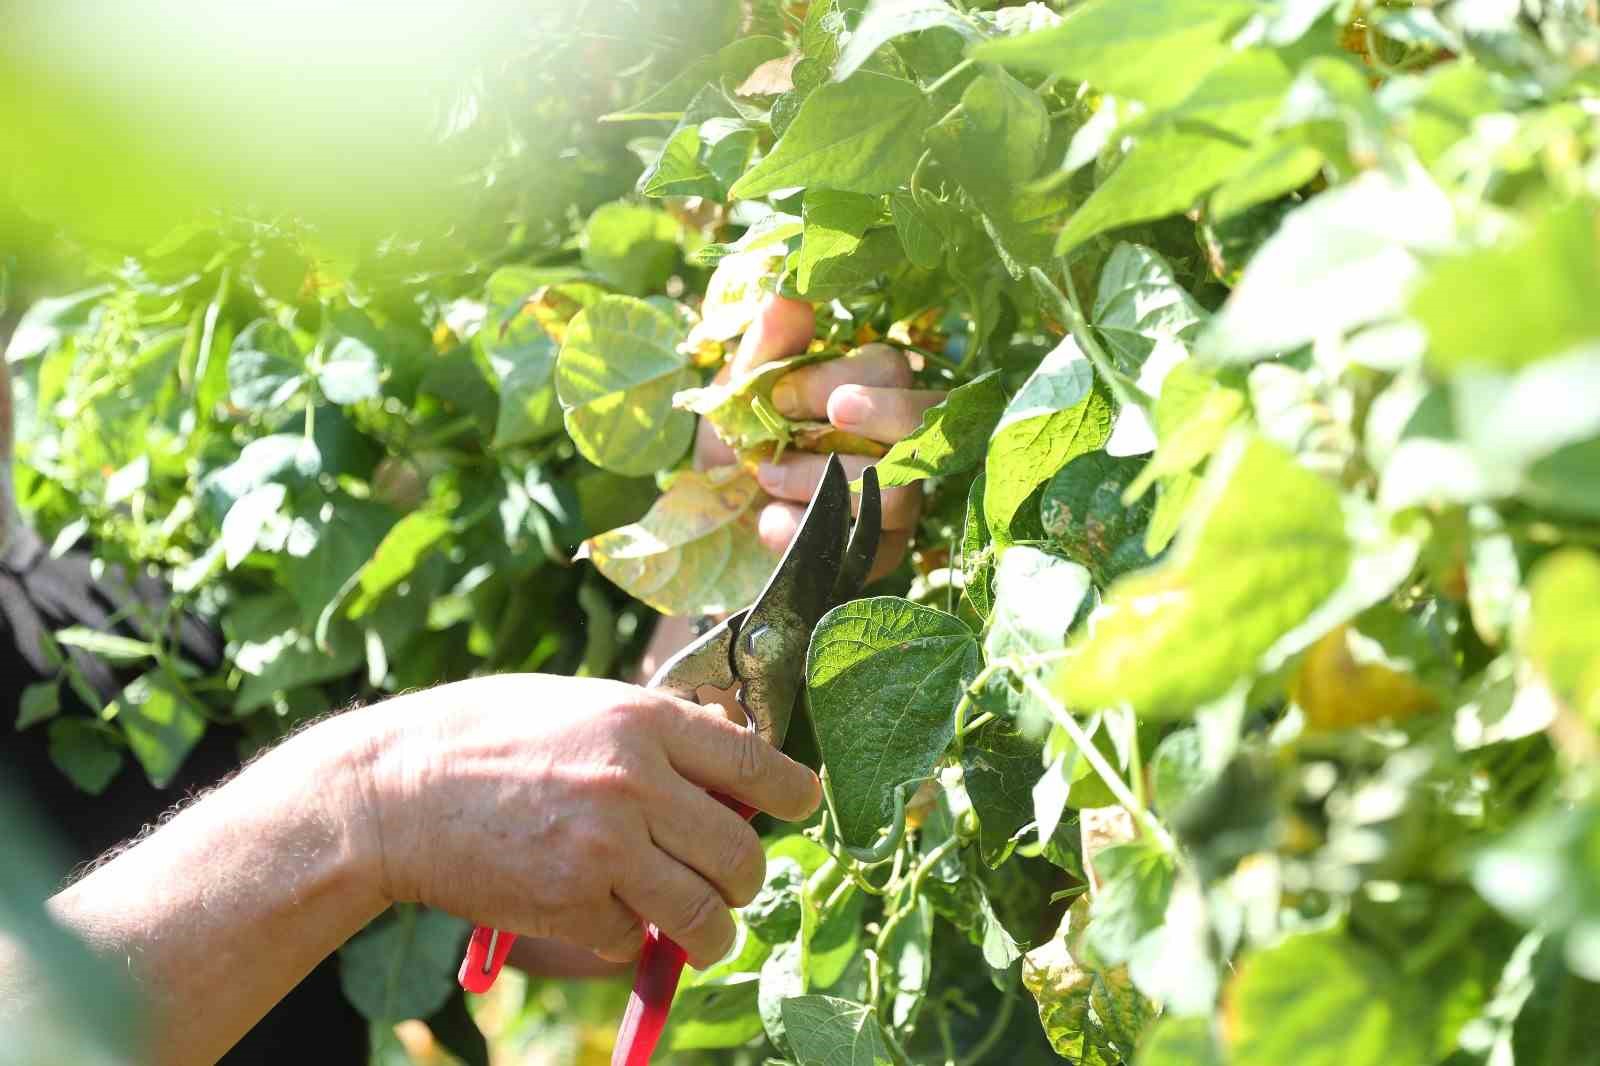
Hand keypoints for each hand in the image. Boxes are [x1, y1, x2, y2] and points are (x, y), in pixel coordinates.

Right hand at [362, 674, 820, 968]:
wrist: (393, 792)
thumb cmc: (483, 735)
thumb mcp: (580, 703)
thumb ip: (654, 729)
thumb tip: (728, 749)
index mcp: (643, 721)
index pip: (755, 763)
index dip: (794, 792)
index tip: (805, 805)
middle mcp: (635, 782)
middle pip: (741, 853)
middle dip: (747, 879)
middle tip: (735, 884)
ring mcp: (605, 848)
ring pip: (705, 914)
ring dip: (711, 932)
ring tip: (702, 931)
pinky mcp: (571, 904)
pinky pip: (633, 939)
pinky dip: (627, 937)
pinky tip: (601, 912)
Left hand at [695, 296, 945, 581]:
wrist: (716, 528)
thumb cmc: (738, 448)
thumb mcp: (737, 395)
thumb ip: (766, 350)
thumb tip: (788, 292)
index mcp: (867, 390)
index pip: (887, 368)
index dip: (838, 378)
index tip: (779, 395)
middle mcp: (897, 441)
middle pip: (926, 417)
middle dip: (875, 415)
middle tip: (813, 425)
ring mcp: (899, 499)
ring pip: (901, 488)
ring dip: (823, 482)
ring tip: (765, 480)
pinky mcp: (883, 552)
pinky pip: (870, 547)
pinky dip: (810, 535)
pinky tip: (769, 526)